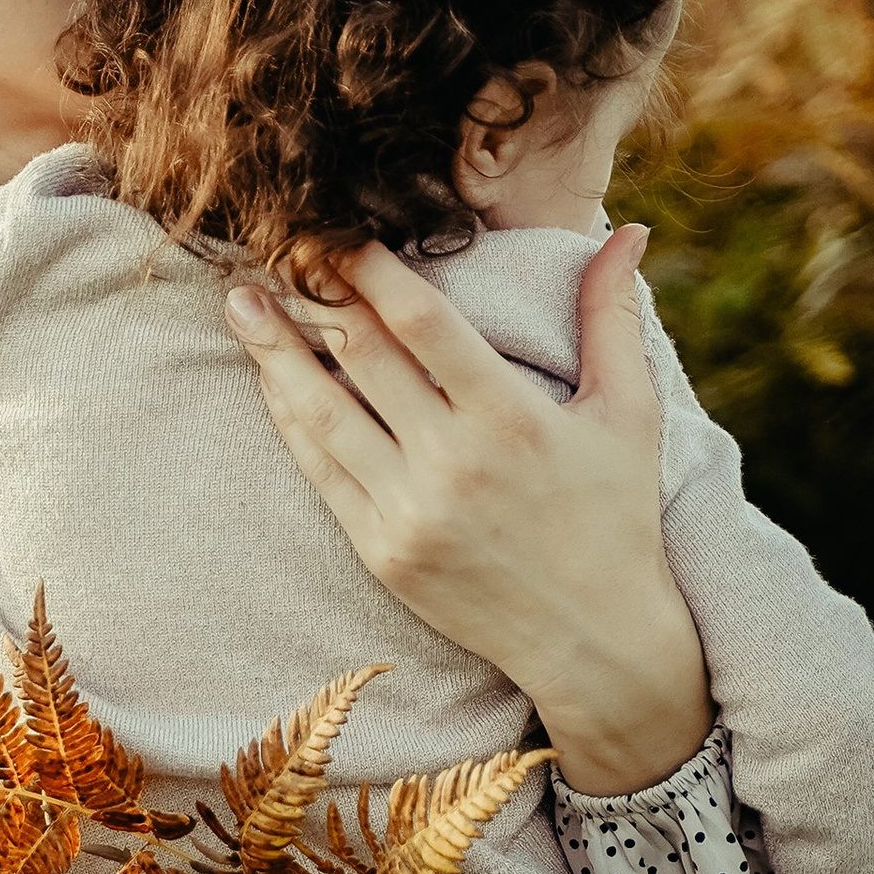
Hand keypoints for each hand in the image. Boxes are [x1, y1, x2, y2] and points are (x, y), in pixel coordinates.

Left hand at [222, 229, 710, 793]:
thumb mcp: (629, 414)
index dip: (370, 269)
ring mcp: (409, 511)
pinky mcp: (382, 551)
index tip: (338, 233)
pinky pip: (320, 471)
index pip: (421, 320)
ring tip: (242, 303)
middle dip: (313, 294)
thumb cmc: (615, 517)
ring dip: (274, 352)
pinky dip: (290, 420)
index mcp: (510, 417)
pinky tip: (268, 381)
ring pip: (322, 412)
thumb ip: (613, 317)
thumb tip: (631, 232)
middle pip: (360, 355)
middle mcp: (452, 462)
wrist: (594, 641)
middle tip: (279, 248)